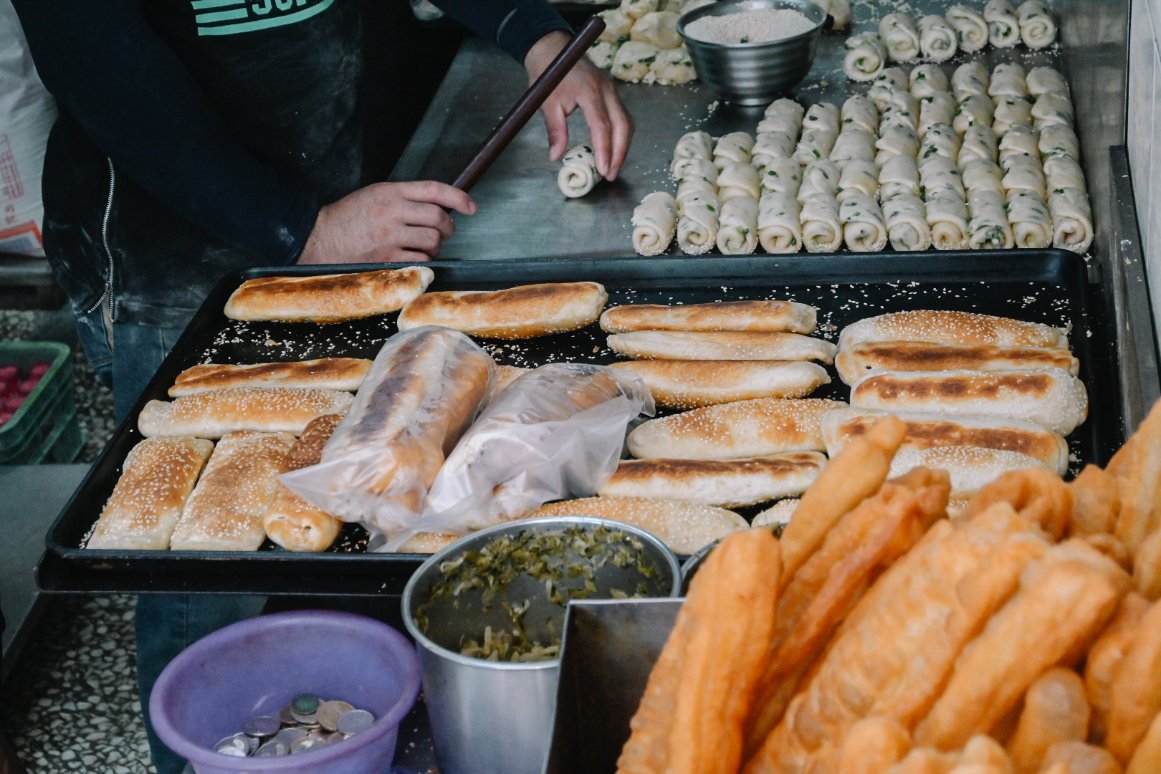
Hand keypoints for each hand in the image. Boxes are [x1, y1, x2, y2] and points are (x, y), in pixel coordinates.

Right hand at [297, 181, 475, 263]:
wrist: (321, 240)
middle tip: (446, 232)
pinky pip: (421, 260)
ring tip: (426, 246)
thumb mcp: (374, 195)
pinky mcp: (387, 258)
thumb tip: (437, 206)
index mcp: (390, 191)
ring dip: (436, 245)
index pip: (433, 189)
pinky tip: (415, 257)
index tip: (471, 206)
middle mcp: (392, 211)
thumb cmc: (348, 218)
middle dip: (449, 227)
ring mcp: (390, 236)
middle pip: (438, 217)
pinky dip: (424, 260)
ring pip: (432, 240)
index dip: (458, 197)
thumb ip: (404, 198)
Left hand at [524, 30, 633, 180]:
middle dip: (619, 153)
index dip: (604, 150)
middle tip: (610, 175)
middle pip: (623, 125)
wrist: (553, 48)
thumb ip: (555, 130)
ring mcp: (611, 90)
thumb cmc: (547, 72)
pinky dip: (621, 136)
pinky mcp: (611, 93)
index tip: (603, 169)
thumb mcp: (546, 102)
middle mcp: (606, 89)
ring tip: (612, 167)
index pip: (602, 125)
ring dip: (623, 147)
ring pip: (626, 122)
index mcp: (589, 89)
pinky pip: (622, 117)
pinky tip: (613, 150)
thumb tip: (556, 156)